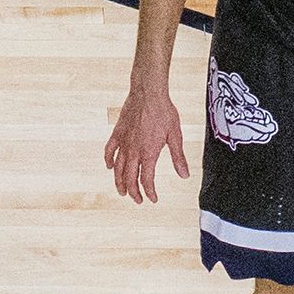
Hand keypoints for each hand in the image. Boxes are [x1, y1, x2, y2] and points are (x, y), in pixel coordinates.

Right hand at [104, 81, 188, 204]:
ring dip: (119, 182)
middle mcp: (134, 151)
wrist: (148, 93)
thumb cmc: (164, 112)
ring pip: (118, 169)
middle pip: (130, 179)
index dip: (149, 192)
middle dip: (133, 192)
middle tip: (137, 200)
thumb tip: (184, 175)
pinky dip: (109, 161)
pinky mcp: (117, 134)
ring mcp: (124, 143)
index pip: (147, 180)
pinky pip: (110, 151)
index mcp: (149, 153)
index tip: (153, 199)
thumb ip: (178, 157)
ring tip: (122, 191)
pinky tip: (110, 167)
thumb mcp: (175, 135)